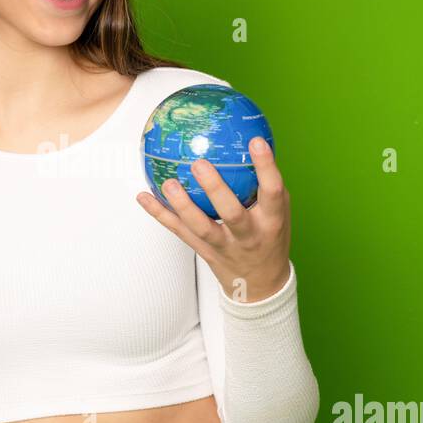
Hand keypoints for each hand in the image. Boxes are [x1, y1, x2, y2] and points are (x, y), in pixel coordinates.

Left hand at [136, 136, 291, 302]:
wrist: (260, 284)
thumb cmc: (269, 237)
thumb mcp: (278, 212)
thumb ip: (265, 183)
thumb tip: (251, 138)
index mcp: (271, 221)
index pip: (272, 192)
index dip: (266, 167)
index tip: (255, 142)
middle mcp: (248, 235)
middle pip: (232, 213)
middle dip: (215, 189)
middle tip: (199, 164)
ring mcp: (224, 246)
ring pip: (201, 227)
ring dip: (182, 205)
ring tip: (168, 182)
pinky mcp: (203, 251)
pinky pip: (179, 231)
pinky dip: (159, 214)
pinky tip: (143, 196)